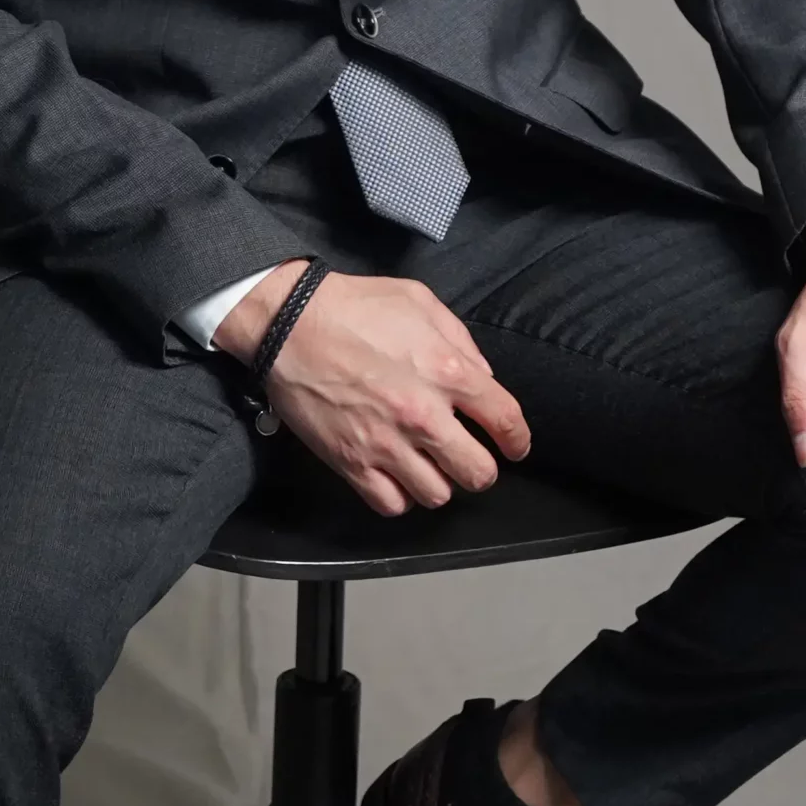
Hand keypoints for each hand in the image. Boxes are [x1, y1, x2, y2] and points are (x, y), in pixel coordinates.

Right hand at [215, 263, 530, 516]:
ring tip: (427, 463)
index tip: (514, 446)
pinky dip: (399, 495)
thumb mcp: (418, 300)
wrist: (288, 323)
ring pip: (437, 495)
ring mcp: (386, 445)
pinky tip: (395, 475)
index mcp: (446, 371)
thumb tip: (483, 379)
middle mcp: (423, 416)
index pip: (505, 421)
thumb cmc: (352, 306)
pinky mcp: (351, 463)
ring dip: (438, 481)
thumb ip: (460, 340)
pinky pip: (392, 504)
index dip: (517, 439)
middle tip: (467, 455)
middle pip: (478, 473)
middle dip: (480, 467)